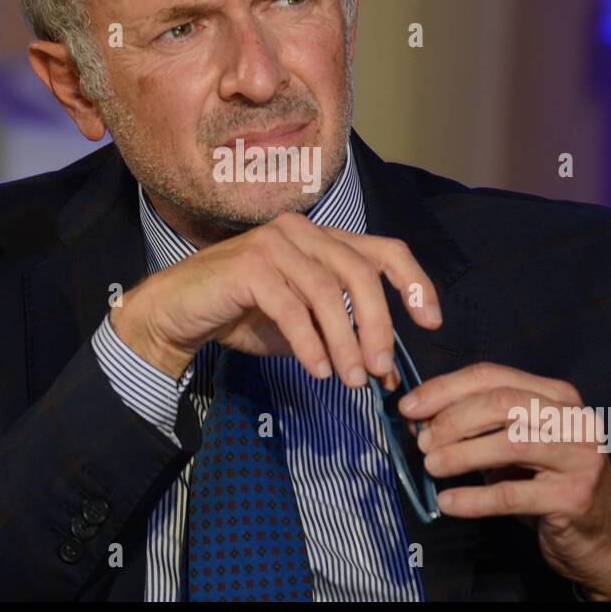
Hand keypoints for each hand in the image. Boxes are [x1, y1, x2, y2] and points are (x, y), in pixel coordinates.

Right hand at [110, 211, 442, 389]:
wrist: (178, 313)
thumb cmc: (242, 316)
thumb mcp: (304, 331)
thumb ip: (343, 340)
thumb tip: (386, 374)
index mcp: (323, 239)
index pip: (385, 251)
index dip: (415, 284)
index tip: (432, 323)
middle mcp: (303, 232)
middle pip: (362, 271)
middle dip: (379, 324)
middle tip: (382, 370)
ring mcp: (275, 243)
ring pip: (328, 291)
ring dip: (345, 340)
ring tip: (351, 379)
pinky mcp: (249, 265)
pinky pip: (292, 307)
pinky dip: (310, 343)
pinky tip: (317, 371)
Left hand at [398, 363, 610, 599]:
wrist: (601, 536)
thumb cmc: (548, 485)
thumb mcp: (515, 446)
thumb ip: (477, 426)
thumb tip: (419, 418)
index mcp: (556, 395)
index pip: (492, 375)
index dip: (445, 388)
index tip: (409, 407)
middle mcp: (572, 418)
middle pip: (501, 402)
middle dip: (452, 419)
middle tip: (423, 441)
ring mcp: (578, 456)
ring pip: (509, 442)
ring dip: (461, 453)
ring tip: (432, 466)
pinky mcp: (574, 496)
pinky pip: (512, 494)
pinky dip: (473, 498)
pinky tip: (448, 502)